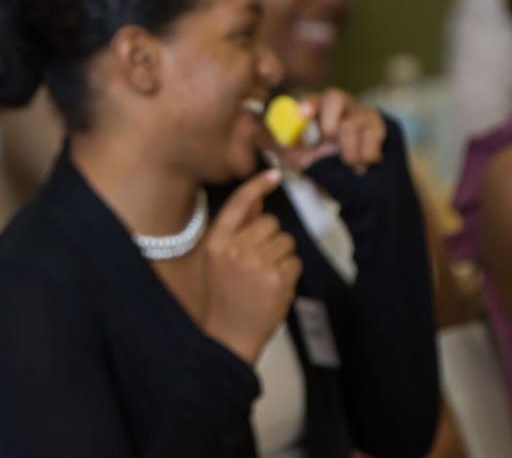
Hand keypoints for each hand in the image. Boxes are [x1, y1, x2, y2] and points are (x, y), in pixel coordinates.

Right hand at [199, 169, 301, 363]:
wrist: (228, 337)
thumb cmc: (224, 296)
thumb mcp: (218, 260)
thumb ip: (237, 228)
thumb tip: (258, 197)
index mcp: (216, 242)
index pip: (239, 204)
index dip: (257, 185)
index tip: (274, 175)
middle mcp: (235, 249)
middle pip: (270, 223)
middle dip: (271, 239)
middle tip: (259, 263)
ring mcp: (257, 263)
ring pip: (286, 241)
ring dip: (281, 257)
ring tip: (265, 278)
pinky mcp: (278, 278)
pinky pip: (295, 261)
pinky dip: (289, 274)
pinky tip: (274, 288)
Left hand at [275, 89, 384, 173]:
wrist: (356, 181)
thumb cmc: (322, 163)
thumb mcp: (294, 156)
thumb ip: (273, 142)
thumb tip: (249, 126)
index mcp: (315, 108)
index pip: (310, 98)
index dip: (307, 105)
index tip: (303, 113)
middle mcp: (339, 104)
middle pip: (335, 97)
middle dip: (330, 124)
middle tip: (330, 142)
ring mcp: (361, 112)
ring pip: (352, 123)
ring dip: (348, 152)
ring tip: (349, 163)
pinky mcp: (379, 124)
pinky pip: (373, 136)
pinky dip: (366, 155)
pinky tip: (364, 162)